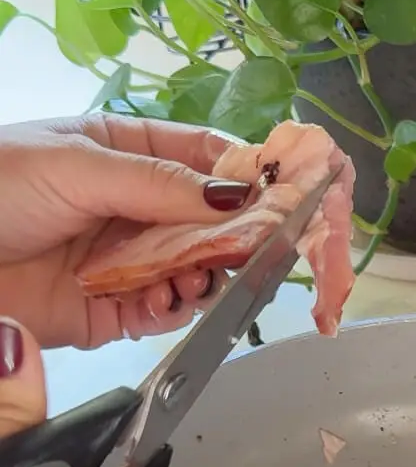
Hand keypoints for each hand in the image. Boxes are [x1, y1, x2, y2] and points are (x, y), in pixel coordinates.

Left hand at [0, 114, 251, 349]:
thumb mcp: (79, 166)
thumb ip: (161, 185)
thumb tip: (238, 194)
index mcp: (125, 152)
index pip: (205, 157)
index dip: (248, 173)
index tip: (285, 193)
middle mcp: (133, 207)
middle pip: (210, 222)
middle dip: (237, 235)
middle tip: (260, 248)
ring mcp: (124, 261)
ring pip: (194, 270)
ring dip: (207, 275)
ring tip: (201, 277)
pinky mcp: (110, 312)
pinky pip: (161, 314)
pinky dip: (174, 311)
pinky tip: (167, 301)